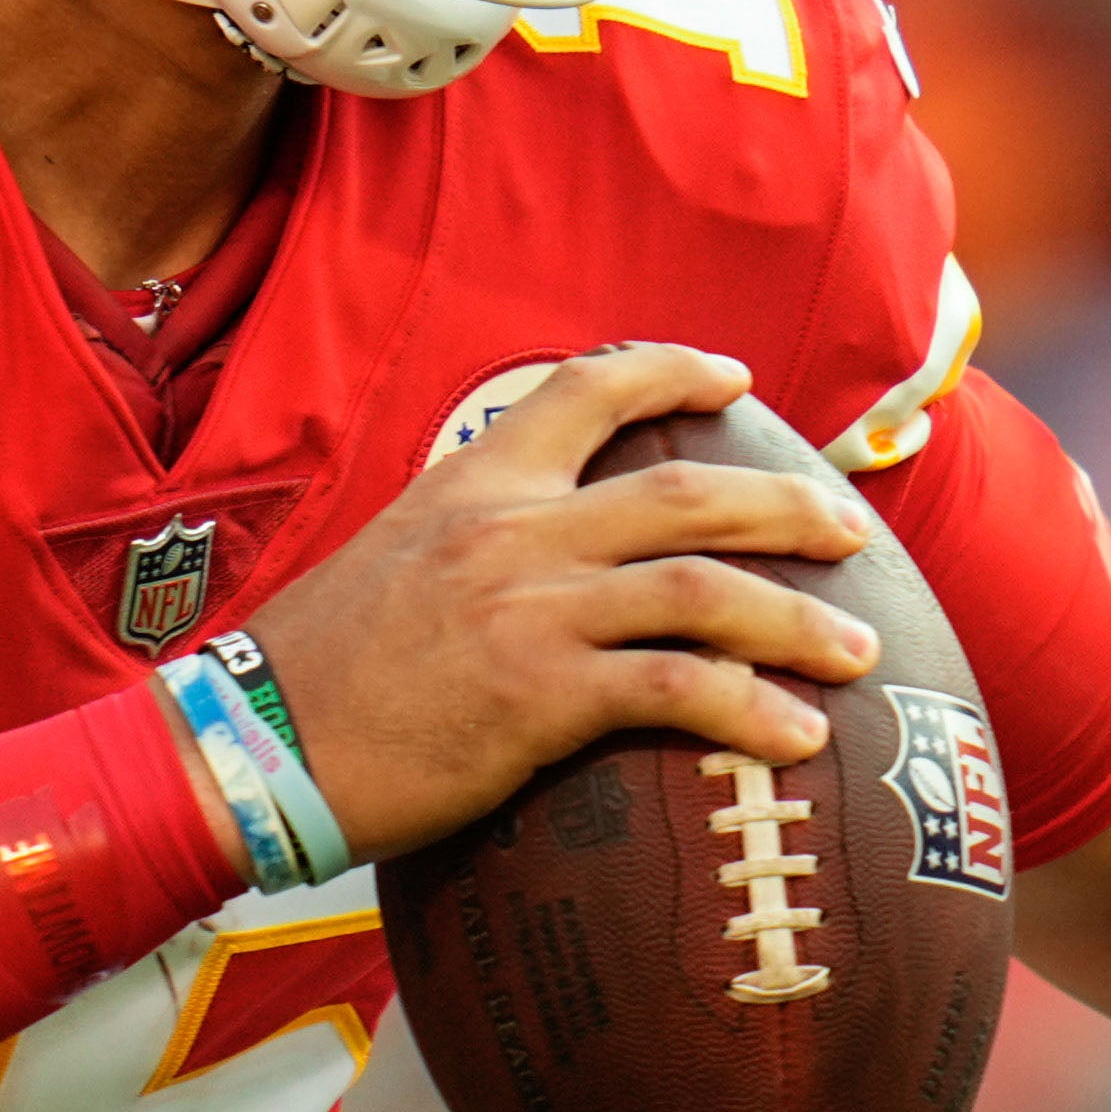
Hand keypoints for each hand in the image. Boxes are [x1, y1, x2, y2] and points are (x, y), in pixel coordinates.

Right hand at [247, 345, 886, 856]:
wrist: (251, 740)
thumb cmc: (318, 672)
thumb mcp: (391, 560)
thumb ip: (470, 543)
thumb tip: (531, 561)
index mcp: (474, 480)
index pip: (587, 388)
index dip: (673, 370)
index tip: (734, 375)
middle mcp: (514, 528)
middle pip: (689, 489)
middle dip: (790, 506)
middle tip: (853, 531)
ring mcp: (531, 608)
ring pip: (705, 588)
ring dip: (798, 617)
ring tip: (859, 649)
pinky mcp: (540, 695)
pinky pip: (678, 690)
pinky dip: (751, 710)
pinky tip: (799, 738)